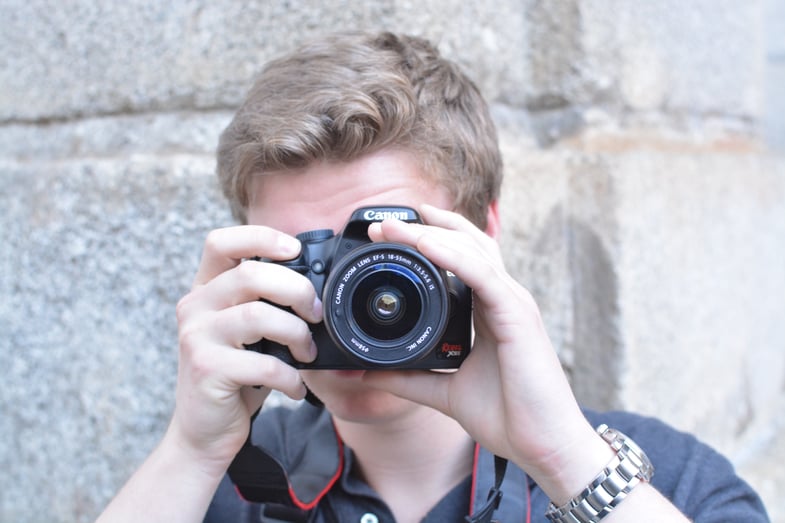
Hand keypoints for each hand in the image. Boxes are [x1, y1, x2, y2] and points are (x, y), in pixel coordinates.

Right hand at [168, 225, 322, 472]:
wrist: (204, 431)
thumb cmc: (236, 375)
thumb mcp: (249, 332)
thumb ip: (267, 303)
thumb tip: (317, 288)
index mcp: (205, 289)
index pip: (221, 242)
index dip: (261, 237)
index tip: (295, 249)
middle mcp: (195, 306)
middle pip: (252, 274)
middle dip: (297, 291)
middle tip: (316, 314)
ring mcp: (196, 337)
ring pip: (260, 316)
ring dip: (297, 335)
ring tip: (306, 354)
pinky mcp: (207, 369)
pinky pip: (264, 364)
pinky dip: (290, 377)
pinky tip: (295, 387)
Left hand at [362, 205, 608, 497]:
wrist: (544, 446)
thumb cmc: (508, 416)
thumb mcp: (444, 392)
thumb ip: (408, 379)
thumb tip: (366, 372)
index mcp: (490, 309)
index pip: (461, 258)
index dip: (429, 238)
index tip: (390, 234)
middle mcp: (503, 298)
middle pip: (466, 243)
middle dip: (426, 226)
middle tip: (384, 222)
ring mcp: (513, 303)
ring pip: (472, 251)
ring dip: (431, 234)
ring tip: (394, 227)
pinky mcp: (518, 316)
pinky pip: (482, 276)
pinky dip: (453, 256)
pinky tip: (426, 245)